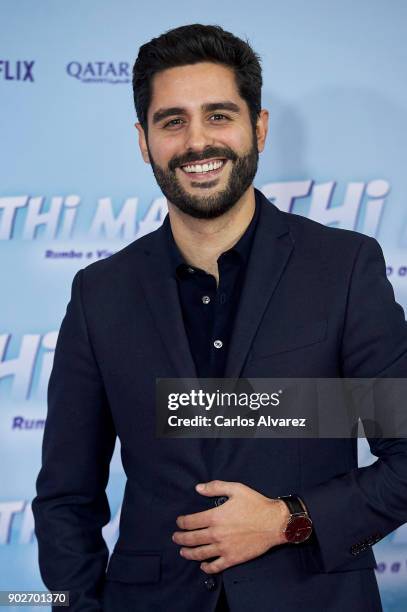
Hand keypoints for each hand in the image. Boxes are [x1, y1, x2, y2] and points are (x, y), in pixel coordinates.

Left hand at [172, 480, 289, 573]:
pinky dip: (206, 567)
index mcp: (215, 517)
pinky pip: (215, 566)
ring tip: (183, 551)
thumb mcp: (236, 489)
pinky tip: (203, 565)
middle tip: (175, 538)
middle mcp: (216, 534)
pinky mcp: (233, 558)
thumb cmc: (256, 504)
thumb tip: (198, 488)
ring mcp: (224, 548)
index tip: (179, 522)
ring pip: (200, 554)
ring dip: (188, 553)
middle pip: (192, 539)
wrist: (274, 523)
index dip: (182, 522)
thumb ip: (215, 487)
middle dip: (180, 538)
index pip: (191, 522)